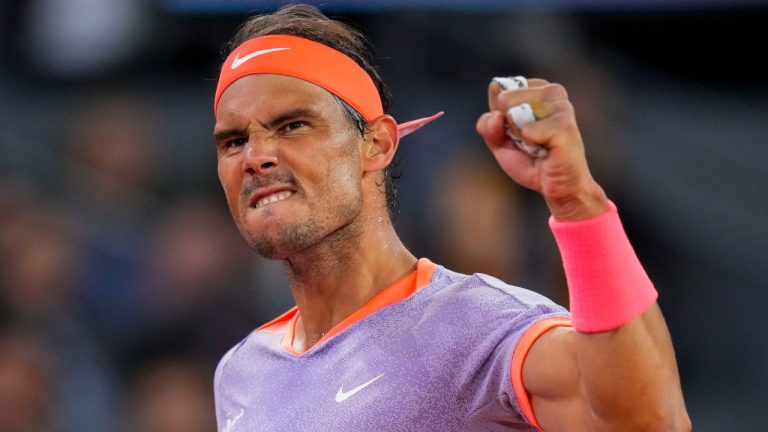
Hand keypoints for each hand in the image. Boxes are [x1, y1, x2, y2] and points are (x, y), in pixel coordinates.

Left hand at [476, 78, 609, 220]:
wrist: (558, 187)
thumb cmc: (532, 161)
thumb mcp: (499, 142)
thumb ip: (487, 125)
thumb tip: (496, 116)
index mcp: (538, 87)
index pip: (497, 90)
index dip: (500, 117)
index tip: (519, 130)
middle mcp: (552, 90)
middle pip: (504, 98)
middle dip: (509, 127)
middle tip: (530, 140)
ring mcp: (560, 105)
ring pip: (513, 113)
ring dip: (520, 137)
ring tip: (539, 144)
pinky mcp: (564, 124)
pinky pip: (527, 131)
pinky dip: (531, 146)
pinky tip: (548, 150)